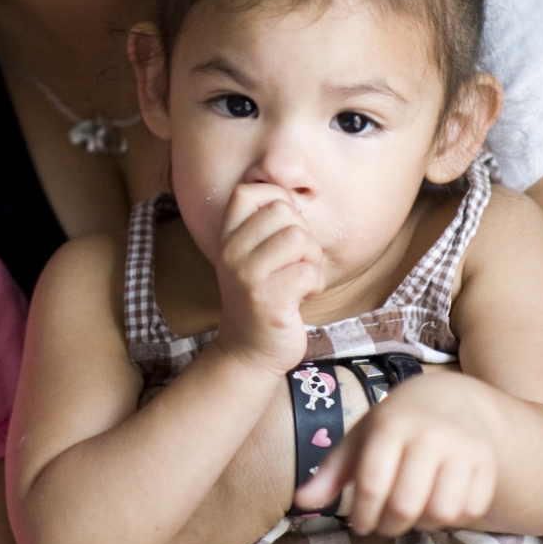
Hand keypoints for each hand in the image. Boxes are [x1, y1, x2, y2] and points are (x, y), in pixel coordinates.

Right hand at [211, 183, 323, 375]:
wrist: (249, 352)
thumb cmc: (263, 298)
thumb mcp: (252, 257)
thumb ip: (266, 227)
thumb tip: (296, 197)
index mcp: (227, 237)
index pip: (248, 192)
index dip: (277, 200)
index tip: (285, 229)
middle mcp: (231, 252)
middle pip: (283, 211)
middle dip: (304, 235)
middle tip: (298, 262)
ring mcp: (246, 275)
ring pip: (299, 238)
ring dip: (312, 260)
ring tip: (302, 278)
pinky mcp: (267, 299)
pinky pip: (308, 272)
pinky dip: (315, 285)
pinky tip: (303, 297)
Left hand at [294, 374, 498, 535]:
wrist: (452, 401)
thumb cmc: (396, 425)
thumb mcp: (361, 438)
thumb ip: (332, 472)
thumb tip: (302, 502)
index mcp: (391, 424)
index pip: (372, 482)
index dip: (362, 513)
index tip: (359, 523)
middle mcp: (430, 433)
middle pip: (406, 504)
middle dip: (388, 525)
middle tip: (383, 524)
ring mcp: (463, 448)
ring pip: (441, 512)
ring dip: (422, 524)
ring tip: (410, 513)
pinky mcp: (487, 463)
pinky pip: (470, 510)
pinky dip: (452, 519)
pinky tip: (436, 504)